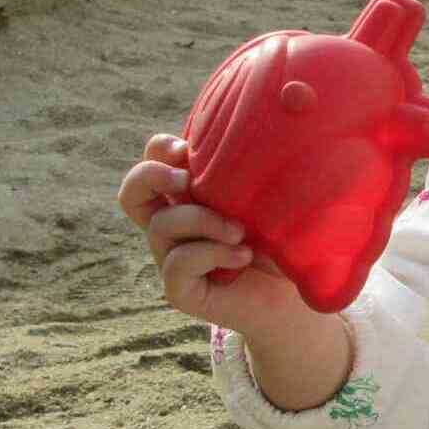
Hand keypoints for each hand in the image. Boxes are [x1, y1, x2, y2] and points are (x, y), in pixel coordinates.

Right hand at [118, 133, 302, 337]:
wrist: (297, 299)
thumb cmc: (286, 244)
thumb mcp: (270, 201)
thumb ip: (253, 174)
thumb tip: (266, 129)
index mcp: (188, 198)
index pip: (152, 161)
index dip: (161, 149)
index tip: (190, 149)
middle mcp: (174, 226)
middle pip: (131, 192)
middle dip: (151, 176)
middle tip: (188, 180)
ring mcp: (172, 258)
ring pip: (161, 226)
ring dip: (203, 221)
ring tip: (241, 232)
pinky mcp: (181, 290)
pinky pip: (177, 263)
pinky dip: (212, 253)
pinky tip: (242, 256)